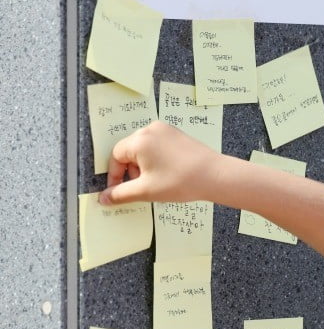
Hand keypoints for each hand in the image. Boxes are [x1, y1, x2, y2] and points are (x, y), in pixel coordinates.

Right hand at [99, 121, 220, 204]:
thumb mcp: (146, 190)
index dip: (115, 175)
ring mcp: (167, 130)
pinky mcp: (178, 135)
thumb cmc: (180, 181)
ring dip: (144, 166)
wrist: (214, 175)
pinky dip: (157, 160)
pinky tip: (167, 174)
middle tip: (141, 187)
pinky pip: (159, 146)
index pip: (116, 156)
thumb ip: (121, 194)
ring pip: (144, 148)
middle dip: (131, 171)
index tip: (118, 191)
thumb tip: (104, 198)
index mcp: (140, 140)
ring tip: (156, 182)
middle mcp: (151, 129)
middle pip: (130, 150)